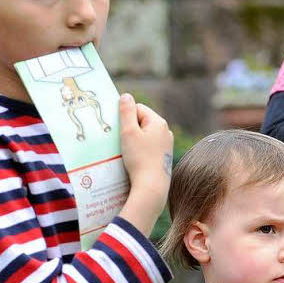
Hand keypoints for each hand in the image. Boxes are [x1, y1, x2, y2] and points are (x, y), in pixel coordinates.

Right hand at [118, 94, 172, 234]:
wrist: (152, 186)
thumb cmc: (139, 158)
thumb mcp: (128, 132)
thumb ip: (126, 112)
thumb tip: (126, 96)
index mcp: (159, 122)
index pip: (138, 108)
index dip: (125, 116)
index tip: (118, 128)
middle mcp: (166, 131)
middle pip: (141, 122)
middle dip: (128, 128)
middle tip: (119, 139)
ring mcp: (166, 145)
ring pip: (144, 135)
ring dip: (132, 140)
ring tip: (125, 150)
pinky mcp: (163, 157)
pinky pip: (147, 147)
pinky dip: (139, 150)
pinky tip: (132, 159)